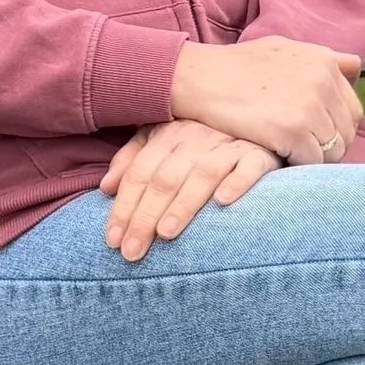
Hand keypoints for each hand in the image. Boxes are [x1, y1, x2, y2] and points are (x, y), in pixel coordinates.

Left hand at [100, 119, 281, 261]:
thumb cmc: (201, 136)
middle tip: (132, 251)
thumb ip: (133, 160)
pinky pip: (249, 166)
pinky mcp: (259, 153)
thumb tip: (106, 187)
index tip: (112, 240)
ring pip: (202, 174)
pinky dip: (236, 183)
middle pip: (164, 179)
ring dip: (183, 204)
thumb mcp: (161, 138)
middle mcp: (194, 138)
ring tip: (166, 234)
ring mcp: (227, 145)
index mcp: (167, 136)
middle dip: (145, 216)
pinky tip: (223, 202)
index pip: (139, 174)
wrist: (255, 113)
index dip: (124, 207)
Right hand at [169, 37, 362, 161]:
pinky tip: (278, 156)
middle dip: (328, 144)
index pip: (353, 108)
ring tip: (289, 153)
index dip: (335, 126)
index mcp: (324, 62)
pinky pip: (311, 162)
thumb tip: (355, 66)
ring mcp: (309, 107)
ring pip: (333, 151)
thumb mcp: (284, 49)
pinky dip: (297, 164)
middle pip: (346, 132)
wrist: (200, 78)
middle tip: (300, 148)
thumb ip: (323, 59)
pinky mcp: (292, 132)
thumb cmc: (237, 66)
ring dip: (314, 157)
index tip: (314, 134)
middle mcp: (323, 81)